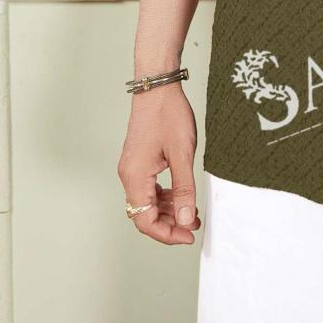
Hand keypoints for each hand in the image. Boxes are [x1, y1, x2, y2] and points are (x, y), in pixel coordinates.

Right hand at [117, 84, 200, 244]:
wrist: (158, 87)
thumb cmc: (168, 114)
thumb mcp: (182, 154)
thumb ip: (184, 189)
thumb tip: (185, 220)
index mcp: (135, 177)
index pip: (145, 221)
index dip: (167, 233)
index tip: (189, 235)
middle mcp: (129, 175)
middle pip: (144, 214)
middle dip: (170, 224)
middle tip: (194, 225)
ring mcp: (132, 167)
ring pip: (147, 202)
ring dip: (168, 210)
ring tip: (192, 211)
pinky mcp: (139, 160)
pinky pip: (149, 188)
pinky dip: (164, 196)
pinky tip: (181, 194)